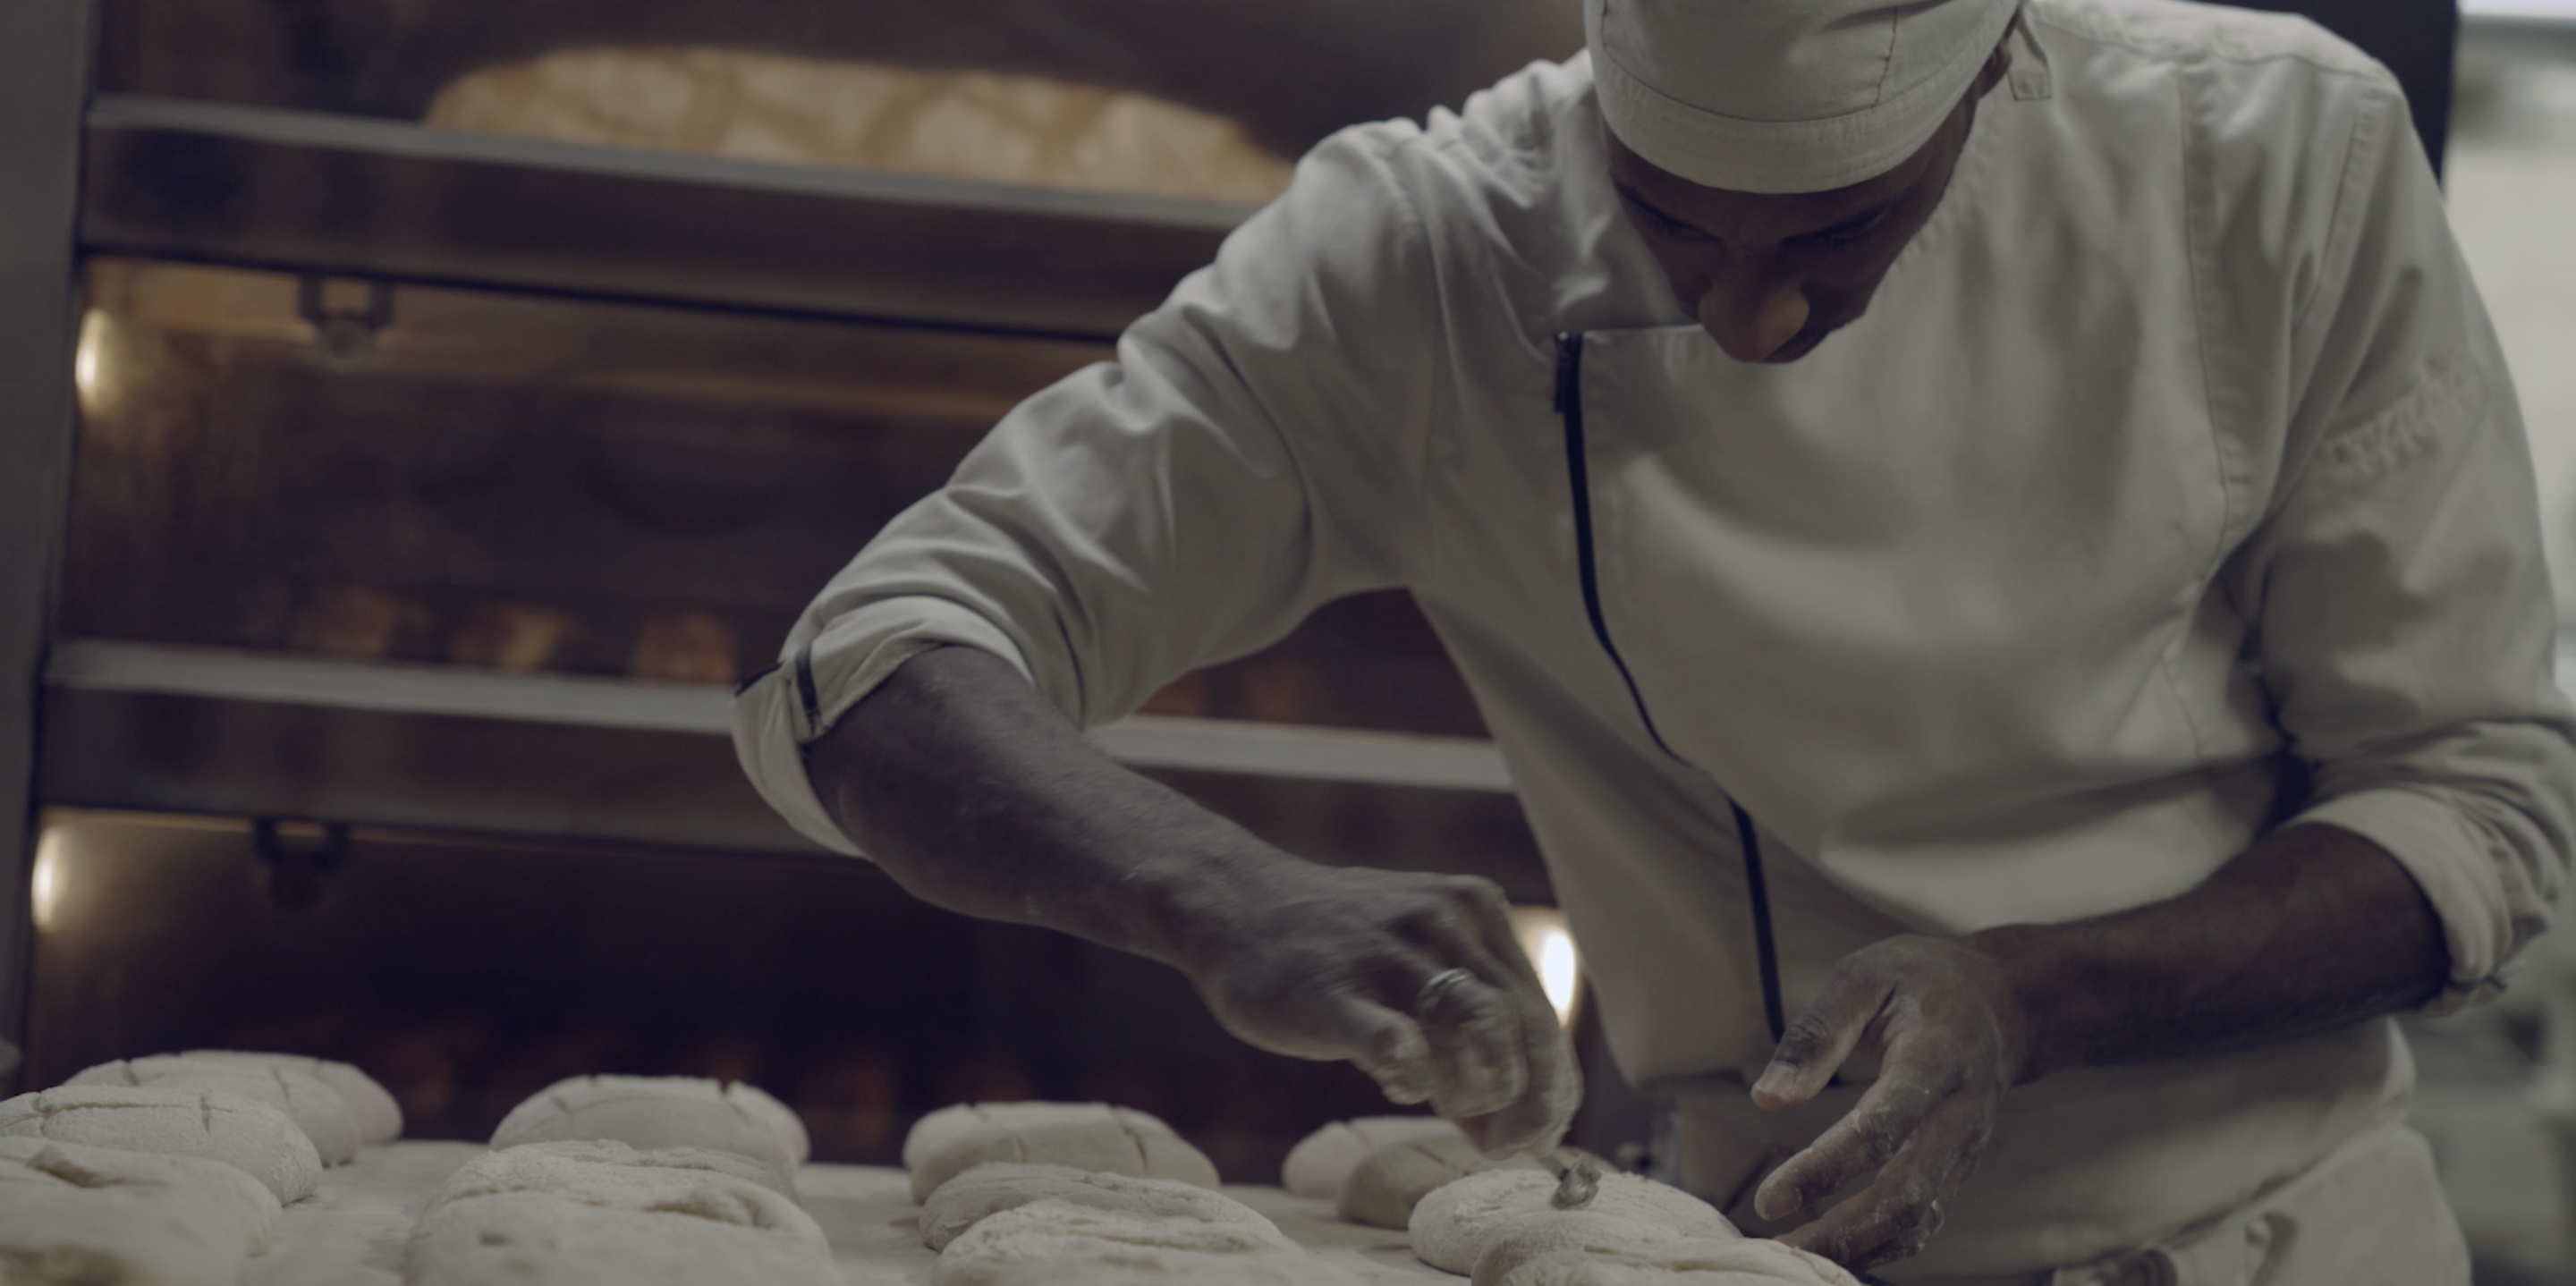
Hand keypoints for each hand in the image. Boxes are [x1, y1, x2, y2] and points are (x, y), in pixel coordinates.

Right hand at [1174, 861, 1580, 1154]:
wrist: (1233, 905)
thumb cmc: (1334, 949)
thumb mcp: (1414, 967)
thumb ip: (1465, 1034)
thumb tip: (1504, 1128)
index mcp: (1475, 912)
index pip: (1539, 1014)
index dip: (1550, 1086)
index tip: (1535, 1133)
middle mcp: (1444, 921)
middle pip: (1523, 1027)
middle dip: (1528, 1103)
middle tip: (1504, 1145)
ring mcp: (1388, 953)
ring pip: (1481, 1029)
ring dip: (1481, 1089)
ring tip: (1448, 1106)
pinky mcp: (1333, 991)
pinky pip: (1398, 1046)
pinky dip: (1412, 1080)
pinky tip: (1395, 1081)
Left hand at [1749, 935, 2034, 1271]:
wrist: (2006, 999)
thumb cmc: (1922, 981)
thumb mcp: (1864, 977)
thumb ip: (1816, 1035)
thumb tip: (1767, 1098)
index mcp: (1937, 1058)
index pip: (1883, 1126)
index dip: (1826, 1168)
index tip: (1770, 1199)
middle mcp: (1960, 1114)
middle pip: (1908, 1193)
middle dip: (1842, 1232)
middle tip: (1776, 1253)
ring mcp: (1965, 1148)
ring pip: (1919, 1218)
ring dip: (1858, 1249)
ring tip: (1792, 1262)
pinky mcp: (1956, 1167)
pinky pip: (1923, 1219)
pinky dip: (1879, 1246)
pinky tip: (1831, 1254)